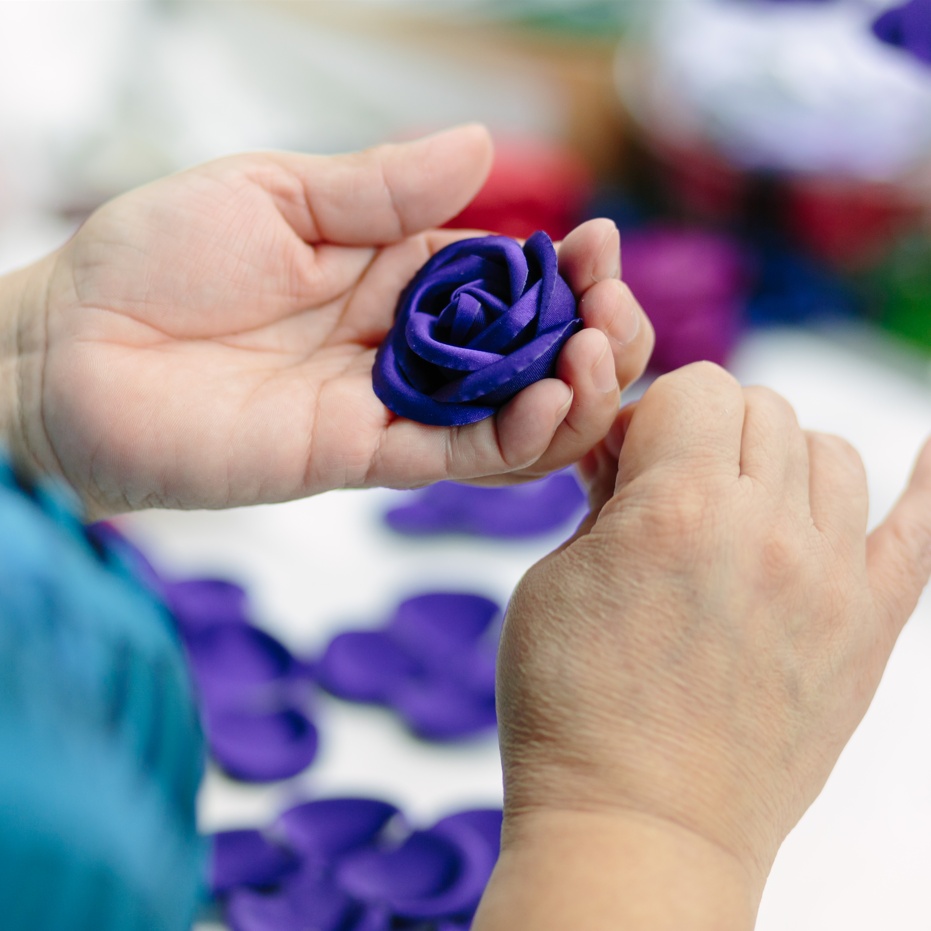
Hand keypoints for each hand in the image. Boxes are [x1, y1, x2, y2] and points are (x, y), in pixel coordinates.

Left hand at [6, 125, 651, 514]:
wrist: (72, 350)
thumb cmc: (155, 257)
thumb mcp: (276, 194)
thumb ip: (380, 189)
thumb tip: (482, 149)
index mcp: (392, 271)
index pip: (507, 279)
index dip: (564, 269)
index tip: (601, 248)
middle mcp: (403, 344)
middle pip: (526, 353)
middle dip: (588, 333)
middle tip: (612, 310)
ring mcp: (387, 404)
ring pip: (508, 415)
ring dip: (568, 392)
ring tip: (594, 355)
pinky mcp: (359, 457)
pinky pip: (453, 456)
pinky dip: (510, 440)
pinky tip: (546, 408)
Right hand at [494, 364, 930, 906]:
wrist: (638, 827)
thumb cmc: (573, 713)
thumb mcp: (552, 581)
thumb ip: (602, 502)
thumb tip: (627, 454)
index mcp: (673, 511)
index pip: (696, 387)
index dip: (656, 411)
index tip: (632, 454)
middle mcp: (763, 532)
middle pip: (763, 408)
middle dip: (709, 430)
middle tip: (673, 484)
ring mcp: (826, 581)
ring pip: (832, 452)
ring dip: (781, 457)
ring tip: (743, 503)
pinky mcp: (866, 631)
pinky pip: (923, 532)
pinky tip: (929, 453)